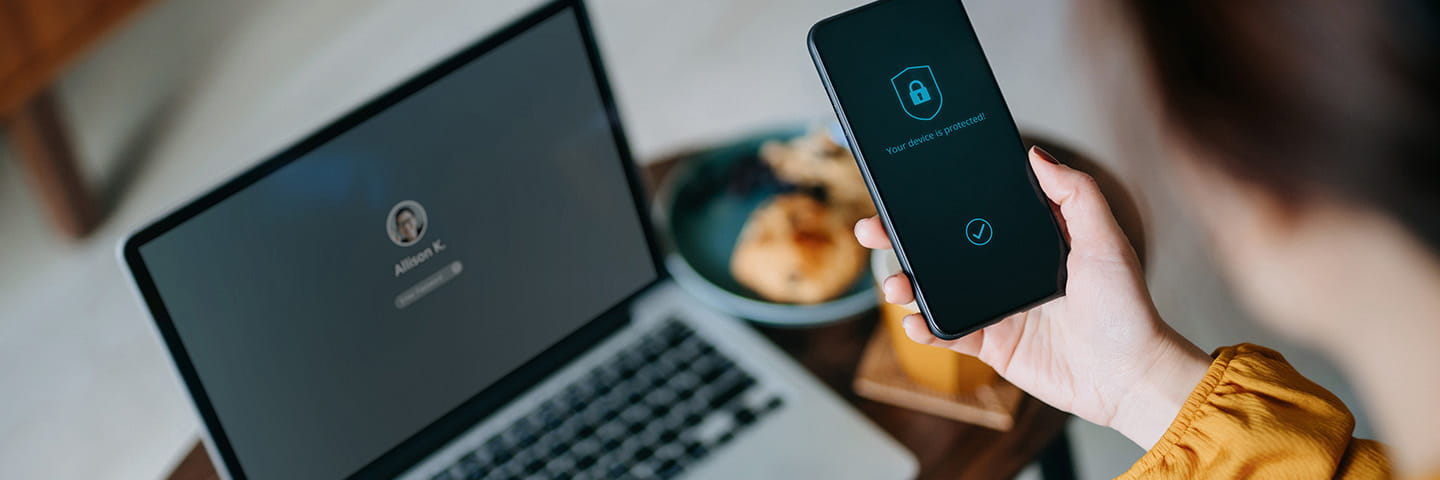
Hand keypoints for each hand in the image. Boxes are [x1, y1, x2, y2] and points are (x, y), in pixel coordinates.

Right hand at [856, 147, 1210, 448]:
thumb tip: (1035, 154)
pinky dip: (924, 328)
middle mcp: (1003, 271)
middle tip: (872, 230)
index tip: (905, 185)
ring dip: (904, 283)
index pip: (972, 213)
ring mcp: (993, 308)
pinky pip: (946, 332)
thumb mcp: (1105, 240)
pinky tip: (915, 321)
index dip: (937, 200)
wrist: (1128, 376)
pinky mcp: (989, 344)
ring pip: (934, 289)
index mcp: (1025, 241)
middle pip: (940, 248)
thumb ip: (1075, 194)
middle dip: (899, 238)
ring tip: (895, 284)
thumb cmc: (1126, 308)